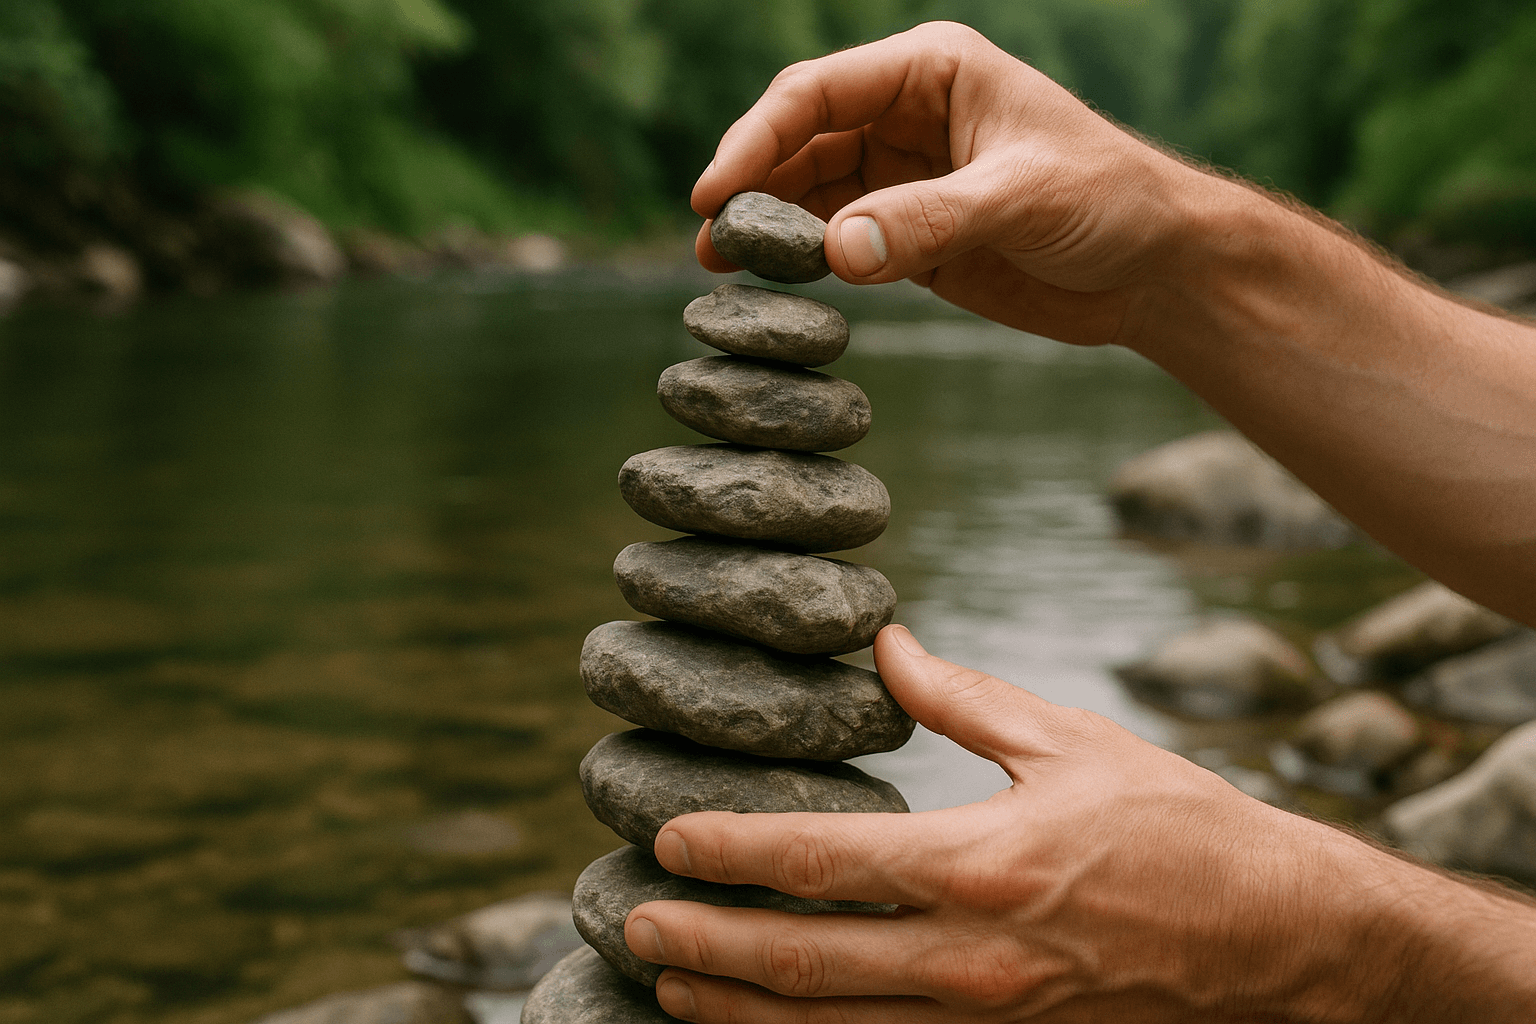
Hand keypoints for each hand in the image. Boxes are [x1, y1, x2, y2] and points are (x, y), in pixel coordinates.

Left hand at [625, 625, 1535, 1022]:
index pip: (822, 861)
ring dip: (743, 1008)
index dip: (732, 853)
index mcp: (982, 864)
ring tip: (673, 989)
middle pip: (806, 960)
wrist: (1281, 938)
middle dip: (708, 946)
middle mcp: (974, 955)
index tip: (665, 841)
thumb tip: (885, 641)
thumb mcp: (1071, 742)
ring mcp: (991, 1016)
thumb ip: (960, 699)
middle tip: (631, 924)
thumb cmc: (1180, 827)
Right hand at [690, 21, 1223, 346]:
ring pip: (807, 193)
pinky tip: (767, 288)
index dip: (758, 137)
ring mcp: (902, 178)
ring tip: (718, 268)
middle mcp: (906, 117)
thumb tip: (836, 250)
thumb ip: (928, 221)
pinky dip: (799, 261)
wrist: (1154, 269)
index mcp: (931, 71)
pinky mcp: (908, 236)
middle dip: (750, 185)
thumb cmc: (1108, 202)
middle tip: (710, 239)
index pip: (819, 92)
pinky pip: (835, 241)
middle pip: (800, 141)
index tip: (716, 192)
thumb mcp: (1021, 200)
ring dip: (765, 226)